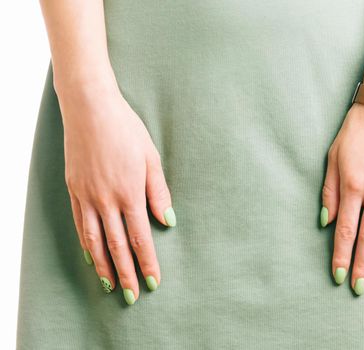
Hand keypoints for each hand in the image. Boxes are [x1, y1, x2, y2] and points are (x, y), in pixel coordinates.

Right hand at [60, 85, 175, 304]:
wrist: (90, 108)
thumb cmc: (126, 130)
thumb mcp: (151, 157)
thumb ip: (159, 192)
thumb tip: (167, 220)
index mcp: (130, 192)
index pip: (140, 238)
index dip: (147, 262)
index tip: (153, 282)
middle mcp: (106, 200)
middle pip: (117, 246)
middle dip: (126, 273)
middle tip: (132, 296)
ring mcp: (86, 196)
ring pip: (94, 241)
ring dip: (104, 266)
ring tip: (111, 285)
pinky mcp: (73, 189)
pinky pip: (80, 224)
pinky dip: (86, 245)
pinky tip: (91, 256)